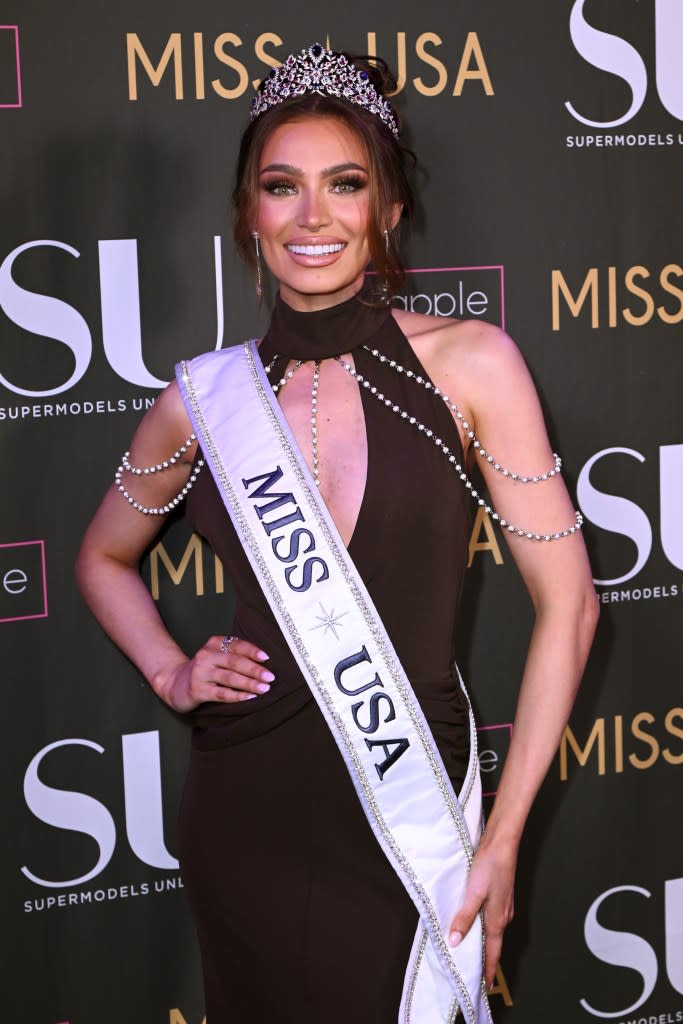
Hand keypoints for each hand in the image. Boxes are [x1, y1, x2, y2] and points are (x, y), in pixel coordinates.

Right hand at [162, 635, 274, 712]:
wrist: (175, 683)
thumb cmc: (204, 670)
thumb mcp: (216, 656)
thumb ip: (234, 655)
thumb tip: (264, 662)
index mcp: (213, 644)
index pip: (236, 645)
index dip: (252, 651)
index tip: (267, 658)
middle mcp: (206, 655)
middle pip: (235, 661)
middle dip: (255, 670)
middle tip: (270, 677)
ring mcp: (201, 673)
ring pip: (230, 678)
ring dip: (249, 684)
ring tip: (264, 689)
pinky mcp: (197, 690)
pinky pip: (221, 693)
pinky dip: (237, 696)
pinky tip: (249, 698)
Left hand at [448, 836, 516, 989]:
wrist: (502, 842)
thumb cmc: (490, 865)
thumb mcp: (473, 893)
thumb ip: (465, 917)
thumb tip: (456, 940)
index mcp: (498, 919)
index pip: (492, 952)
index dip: (487, 970)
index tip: (483, 986)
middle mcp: (503, 915)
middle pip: (493, 943)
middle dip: (485, 959)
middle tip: (474, 973)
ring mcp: (504, 905)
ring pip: (492, 930)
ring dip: (484, 941)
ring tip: (471, 950)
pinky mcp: (501, 895)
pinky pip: (492, 917)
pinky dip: (483, 925)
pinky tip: (474, 921)